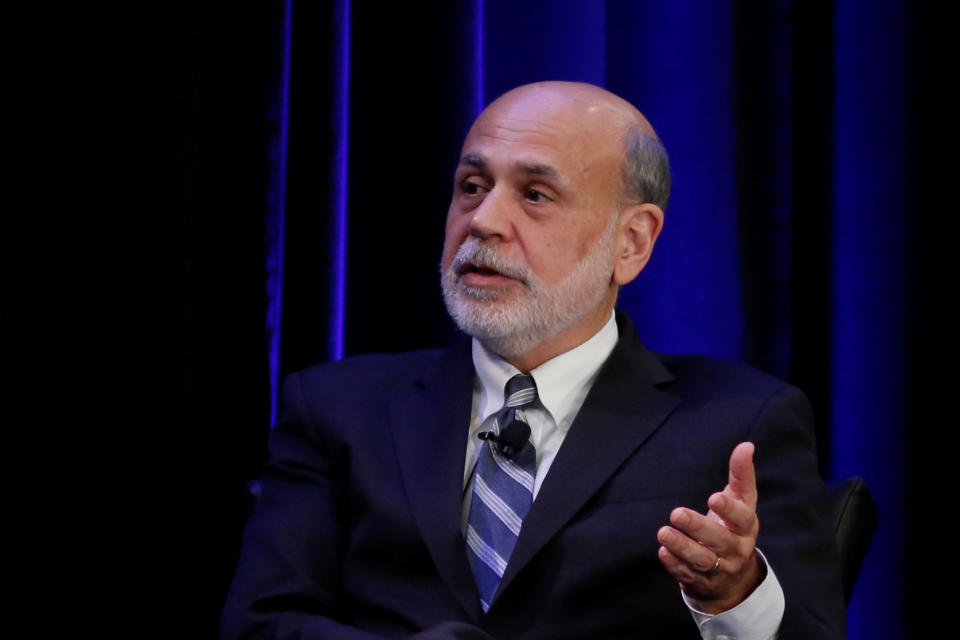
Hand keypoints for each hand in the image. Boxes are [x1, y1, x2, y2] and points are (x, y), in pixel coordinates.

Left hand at [656, 442, 763, 613]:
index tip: (713, 497)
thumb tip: (746, 445)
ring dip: (682, 547)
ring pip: (702, 560)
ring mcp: (719, 569)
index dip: (729, 509)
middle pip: (719, 541)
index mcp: (746, 528)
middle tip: (676, 513)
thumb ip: (741, 475)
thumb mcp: (741, 502)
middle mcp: (736, 550)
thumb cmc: (733, 527)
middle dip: (698, 528)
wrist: (734, 577)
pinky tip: (663, 552)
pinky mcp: (701, 582)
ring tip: (663, 532)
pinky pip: (687, 575)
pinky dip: (675, 565)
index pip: (742, 519)